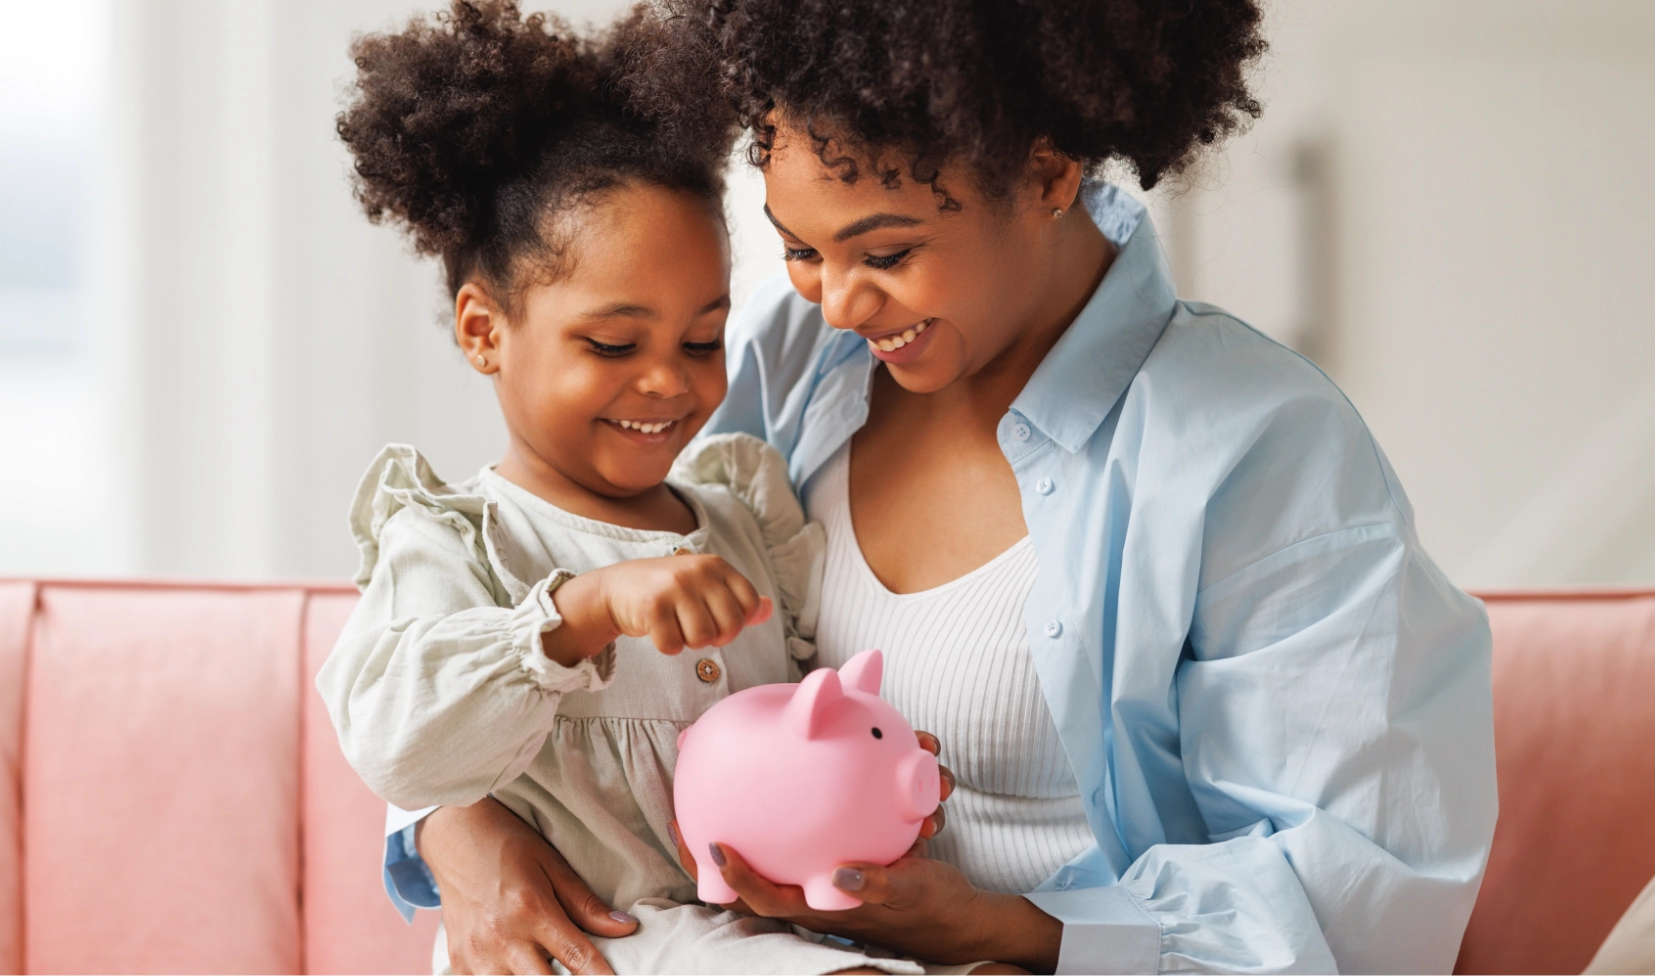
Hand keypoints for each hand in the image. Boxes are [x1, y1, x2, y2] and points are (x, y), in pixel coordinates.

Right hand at [419, 798, 637, 975]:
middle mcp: (502, 938)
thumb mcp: (552, 866)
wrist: (453, 835)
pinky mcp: (458, 963)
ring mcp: (476, 956)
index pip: (576, 957)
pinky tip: (516, 967)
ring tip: (545, 965)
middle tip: (577, 972)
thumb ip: (586, 904)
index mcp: (530, 910)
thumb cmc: (507, 846)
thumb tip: (626, 928)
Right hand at [544, 555, 772, 664]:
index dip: (736, 623)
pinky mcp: (651, 606)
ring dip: (688, 641)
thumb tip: (768, 609)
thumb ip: (738, 599)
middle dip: (713, 637)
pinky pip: (673, 646)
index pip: (748, 605)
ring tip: (675, 624)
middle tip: (693, 625)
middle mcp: (698, 572)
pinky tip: (658, 629)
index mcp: (716, 566)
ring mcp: (674, 587)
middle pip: (729, 628)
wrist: (617, 587)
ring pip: (702, 639)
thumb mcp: (706, 586)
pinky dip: (666, 646)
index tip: (716, 618)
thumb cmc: (669, 591)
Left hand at [665, 731, 1052, 970]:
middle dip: (734, 819)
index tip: (708, 845)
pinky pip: (836, 800)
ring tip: (772, 755)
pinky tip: (840, 740)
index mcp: (821, 896)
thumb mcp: (906, 894)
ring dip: (796, 783)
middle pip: (765, 851)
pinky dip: (843, 773)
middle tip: (698, 785)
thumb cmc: (925, 906)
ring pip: (801, 817)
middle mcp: (817, 873)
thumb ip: (876, 883)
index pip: (764, 891)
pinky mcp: (851, 831)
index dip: (730, 876)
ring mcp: (832, 851)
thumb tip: (840, 871)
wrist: (955, 908)